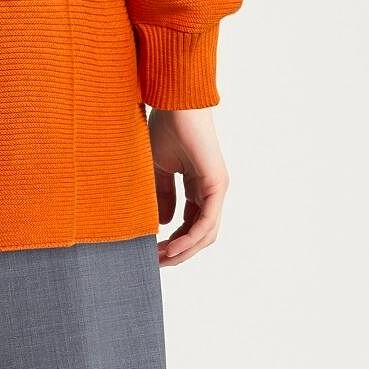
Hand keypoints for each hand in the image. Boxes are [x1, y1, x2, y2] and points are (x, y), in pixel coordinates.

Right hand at [148, 108, 227, 265]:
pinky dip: (189, 238)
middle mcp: (210, 192)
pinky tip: (172, 248)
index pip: (190, 226)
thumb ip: (161, 196)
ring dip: (183, 251)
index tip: (151, 252)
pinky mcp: (216, 185)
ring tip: (161, 259)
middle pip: (200, 235)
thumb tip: (162, 225)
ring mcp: (216, 189)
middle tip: (155, 262)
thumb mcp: (157, 170)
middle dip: (178, 253)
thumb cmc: (166, 129)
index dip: (173, 243)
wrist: (176, 105)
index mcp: (198, 188)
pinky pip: (206, 221)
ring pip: (205, 234)